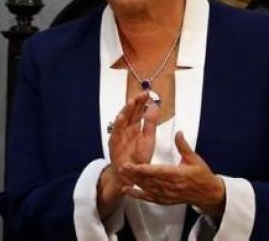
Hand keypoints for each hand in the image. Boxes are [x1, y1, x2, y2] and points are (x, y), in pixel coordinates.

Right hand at [99, 91, 159, 213]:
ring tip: (132, 101)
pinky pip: (115, 133)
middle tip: (141, 94)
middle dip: (135, 103)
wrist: (131, 175)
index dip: (142, 102)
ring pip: (122, 120)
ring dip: (126, 110)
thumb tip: (154, 106)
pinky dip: (118, 125)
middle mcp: (126, 129)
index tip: (148, 93)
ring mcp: (119, 135)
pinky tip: (122, 117)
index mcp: (135, 127)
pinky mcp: (114, 144)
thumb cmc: (139, 158)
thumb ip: (151, 123)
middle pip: (130, 113)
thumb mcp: (149, 139)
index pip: (138, 111)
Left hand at [121, 130, 225, 218]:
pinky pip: (149, 198)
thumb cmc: (202, 176)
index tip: (131, 165)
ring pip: (147, 188)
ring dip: (133, 182)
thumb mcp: (195, 159)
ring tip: (122, 175)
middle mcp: (171, 186)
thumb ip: (183, 146)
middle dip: (134, 174)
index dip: (142, 169)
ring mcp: (167, 194)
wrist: (209, 194)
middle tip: (121, 167)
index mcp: (177, 174)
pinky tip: (127, 191)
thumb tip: (178, 133)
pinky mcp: (166, 200)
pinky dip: (138, 195)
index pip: (156, 171)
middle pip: (149, 180)